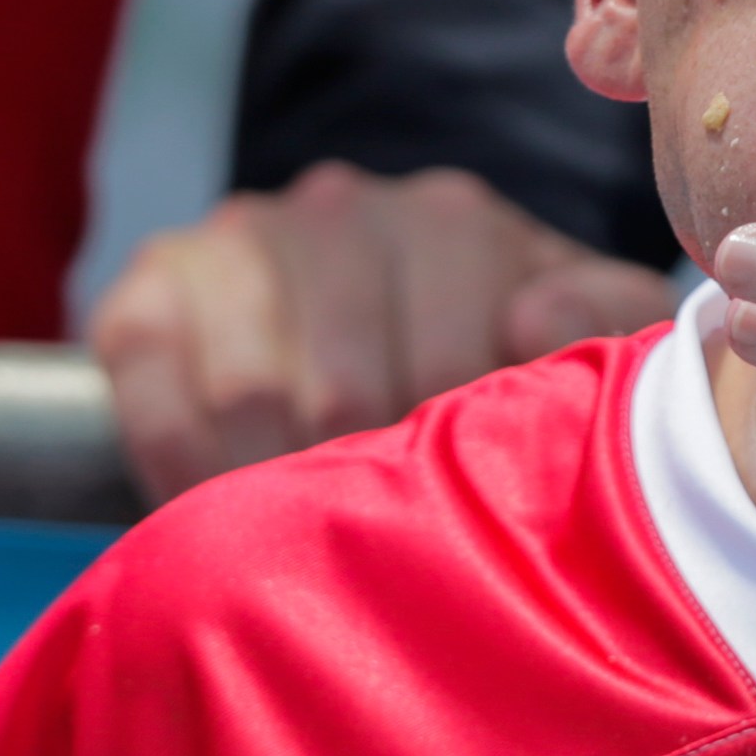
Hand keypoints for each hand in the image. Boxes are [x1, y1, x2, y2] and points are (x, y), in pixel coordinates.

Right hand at [91, 162, 678, 502]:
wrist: (379, 332)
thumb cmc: (501, 354)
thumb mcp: (584, 337)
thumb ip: (606, 325)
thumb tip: (534, 316)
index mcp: (459, 221)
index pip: (455, 363)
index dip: (453, 461)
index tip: (460, 514)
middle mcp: (346, 208)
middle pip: (349, 389)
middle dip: (366, 486)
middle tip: (383, 546)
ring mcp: (243, 238)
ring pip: (253, 396)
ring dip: (279, 489)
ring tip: (312, 539)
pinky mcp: (150, 284)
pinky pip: (156, 396)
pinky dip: (185, 475)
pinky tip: (224, 510)